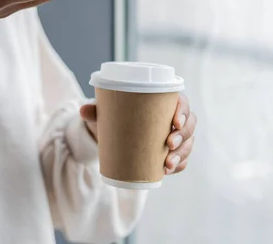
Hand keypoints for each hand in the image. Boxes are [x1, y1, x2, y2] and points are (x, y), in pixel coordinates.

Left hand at [79, 94, 196, 174]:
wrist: (111, 136)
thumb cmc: (113, 117)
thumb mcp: (104, 114)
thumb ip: (95, 110)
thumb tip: (83, 109)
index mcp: (162, 102)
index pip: (182, 103)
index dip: (184, 112)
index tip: (175, 122)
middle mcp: (173, 118)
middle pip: (189, 125)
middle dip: (183, 136)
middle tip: (169, 144)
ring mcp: (175, 136)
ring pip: (188, 143)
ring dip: (182, 154)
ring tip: (168, 164)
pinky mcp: (172, 152)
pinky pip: (183, 159)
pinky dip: (179, 165)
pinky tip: (170, 170)